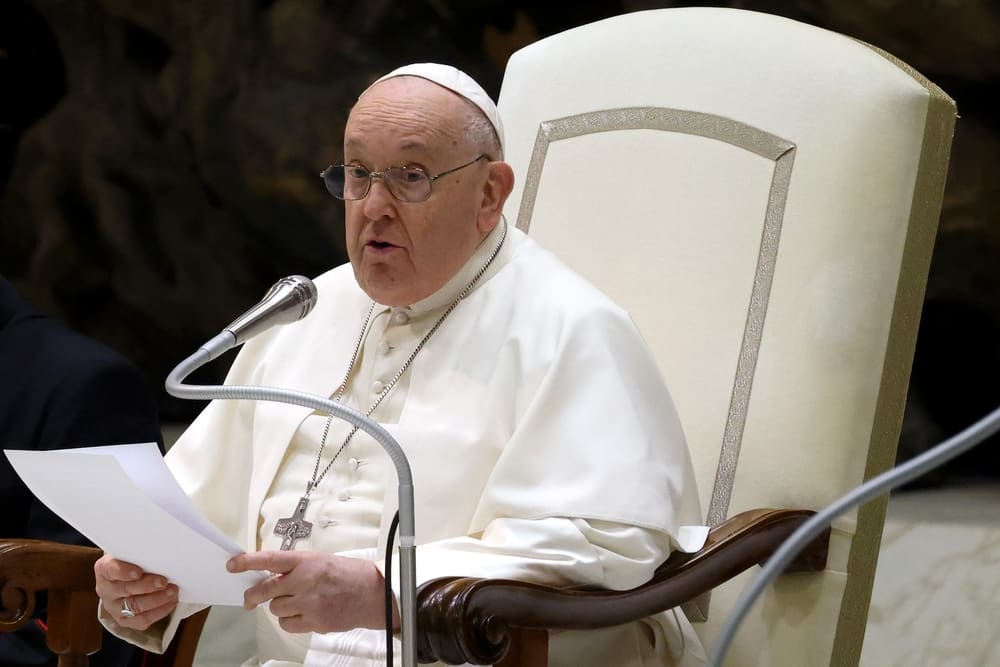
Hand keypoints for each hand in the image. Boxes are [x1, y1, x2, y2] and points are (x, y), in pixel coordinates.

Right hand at [94, 554, 177, 630]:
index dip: (124, 571)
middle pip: (125, 589)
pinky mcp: (125, 620)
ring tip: (172, 591)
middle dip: (147, 586)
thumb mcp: (132, 554)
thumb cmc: (132, 563)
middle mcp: (106, 590)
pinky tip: (170, 602)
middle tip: (163, 581)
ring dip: (157, 599)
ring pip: (135, 606)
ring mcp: (114, 607)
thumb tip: (162, 551)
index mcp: (104, 569)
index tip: (139, 572)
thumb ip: (141, 554)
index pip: (110, 570)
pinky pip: (142, 619)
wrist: (126, 580)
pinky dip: (160, 611)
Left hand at [227, 551, 398, 633]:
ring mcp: (309, 604)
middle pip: (266, 590)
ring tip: (294, 602)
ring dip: (279, 606)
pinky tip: (301, 613)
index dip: (248, 562)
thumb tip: (271, 575)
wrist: (372, 594)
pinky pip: (288, 624)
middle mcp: (305, 581)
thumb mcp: (320, 561)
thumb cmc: (348, 575)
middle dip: (253, 596)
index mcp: (307, 562)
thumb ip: (296, 567)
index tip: (232, 565)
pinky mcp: (314, 622)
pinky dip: (289, 621)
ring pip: (275, 609)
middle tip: (249, 599)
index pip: (270, 559)